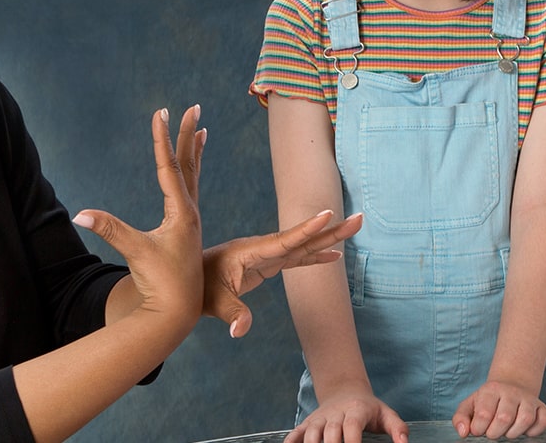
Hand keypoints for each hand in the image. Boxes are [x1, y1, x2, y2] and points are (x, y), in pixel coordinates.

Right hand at [72, 106, 205, 318]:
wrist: (176, 311)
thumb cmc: (160, 283)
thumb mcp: (135, 252)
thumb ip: (110, 230)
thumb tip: (81, 214)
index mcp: (181, 213)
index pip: (169, 167)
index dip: (163, 138)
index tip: (161, 112)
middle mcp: (189, 212)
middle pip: (188, 164)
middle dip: (187, 134)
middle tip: (193, 107)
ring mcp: (189, 221)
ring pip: (191, 177)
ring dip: (193, 151)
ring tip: (200, 129)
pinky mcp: (184, 231)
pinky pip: (188, 192)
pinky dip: (189, 174)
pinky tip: (188, 171)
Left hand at [203, 211, 360, 337]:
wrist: (185, 284)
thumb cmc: (198, 290)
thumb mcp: (213, 302)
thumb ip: (231, 313)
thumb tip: (241, 331)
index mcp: (251, 252)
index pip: (285, 240)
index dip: (307, 230)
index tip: (328, 215)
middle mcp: (262, 250)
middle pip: (303, 239)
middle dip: (331, 230)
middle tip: (359, 218)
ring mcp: (266, 256)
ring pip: (303, 246)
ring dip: (328, 239)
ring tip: (354, 228)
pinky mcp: (267, 265)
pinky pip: (296, 259)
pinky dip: (315, 257)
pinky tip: (334, 256)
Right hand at [289, 390, 407, 442]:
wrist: (346, 391)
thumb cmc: (369, 409)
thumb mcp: (387, 415)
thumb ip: (398, 429)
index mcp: (357, 410)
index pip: (352, 426)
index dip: (352, 441)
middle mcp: (336, 413)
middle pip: (331, 432)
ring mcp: (320, 418)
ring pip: (312, 432)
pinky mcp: (309, 423)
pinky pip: (297, 432)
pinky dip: (292, 441)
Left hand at [454, 380, 545, 438]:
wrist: (511, 386)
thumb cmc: (488, 400)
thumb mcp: (470, 405)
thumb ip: (460, 418)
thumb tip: (464, 433)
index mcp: (491, 390)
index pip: (484, 413)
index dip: (479, 428)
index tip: (478, 430)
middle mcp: (511, 392)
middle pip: (505, 417)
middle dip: (495, 433)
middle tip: (492, 433)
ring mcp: (528, 399)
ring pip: (526, 419)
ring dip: (514, 433)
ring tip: (507, 432)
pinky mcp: (541, 407)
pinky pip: (543, 421)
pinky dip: (534, 431)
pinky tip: (524, 430)